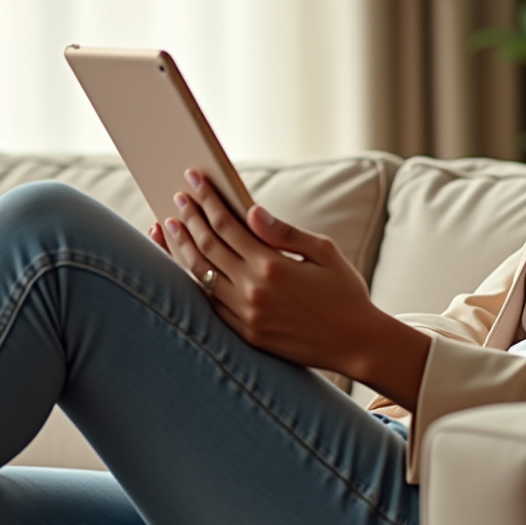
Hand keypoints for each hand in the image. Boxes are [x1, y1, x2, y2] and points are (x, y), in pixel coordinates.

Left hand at [147, 168, 392, 378]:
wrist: (356, 343)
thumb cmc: (345, 293)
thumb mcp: (325, 252)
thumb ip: (284, 232)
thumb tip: (252, 211)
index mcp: (274, 265)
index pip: (228, 225)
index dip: (207, 201)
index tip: (193, 181)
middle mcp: (254, 291)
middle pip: (209, 247)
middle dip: (190, 219)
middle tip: (178, 199)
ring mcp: (247, 315)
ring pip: (202, 276)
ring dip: (183, 248)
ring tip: (170, 227)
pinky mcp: (247, 335)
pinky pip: (211, 304)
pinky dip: (196, 281)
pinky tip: (188, 264)